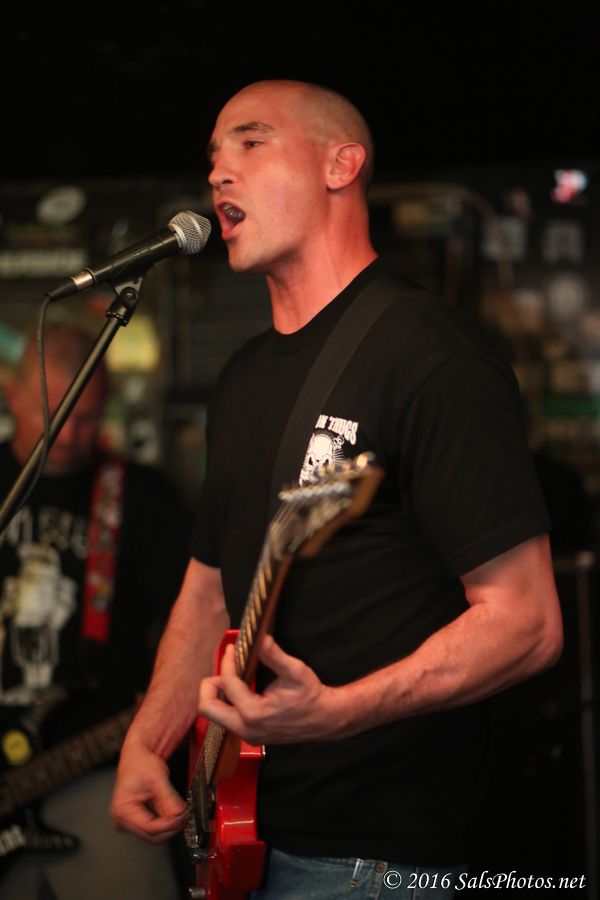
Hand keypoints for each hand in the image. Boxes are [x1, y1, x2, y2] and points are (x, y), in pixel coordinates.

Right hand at [111, 738, 187, 842]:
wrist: (137, 756)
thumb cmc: (140, 763)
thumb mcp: (158, 778)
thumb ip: (169, 799)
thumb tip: (180, 814)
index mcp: (123, 810)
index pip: (150, 828)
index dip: (169, 825)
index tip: (183, 817)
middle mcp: (122, 819)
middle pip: (152, 835)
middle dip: (170, 826)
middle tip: (185, 814)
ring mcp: (128, 821)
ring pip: (154, 834)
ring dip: (168, 824)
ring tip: (178, 810)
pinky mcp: (135, 820)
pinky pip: (153, 827)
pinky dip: (164, 821)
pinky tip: (170, 810)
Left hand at [198, 635, 341, 744]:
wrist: (324, 719)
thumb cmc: (310, 695)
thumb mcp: (294, 671)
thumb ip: (274, 655)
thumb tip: (260, 637)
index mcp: (253, 713)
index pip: (228, 683)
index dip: (228, 661)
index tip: (233, 648)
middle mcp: (245, 728)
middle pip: (206, 707)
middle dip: (210, 683)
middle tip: (225, 666)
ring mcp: (246, 735)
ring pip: (214, 714)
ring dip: (218, 692)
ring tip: (234, 674)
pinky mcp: (249, 735)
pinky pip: (226, 718)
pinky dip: (228, 700)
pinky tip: (242, 686)